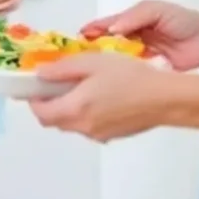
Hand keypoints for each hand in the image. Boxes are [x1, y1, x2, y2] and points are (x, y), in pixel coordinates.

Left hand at [29, 55, 186, 140]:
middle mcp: (82, 127)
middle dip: (50, 105)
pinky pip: (90, 127)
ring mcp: (98, 135)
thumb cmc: (131, 77)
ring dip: (69, 109)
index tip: (35, 87)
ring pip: (72, 124)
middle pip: (54, 121)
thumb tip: (41, 74)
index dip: (33, 100)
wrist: (165, 99)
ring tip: (83, 88)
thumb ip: (63, 69)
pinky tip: (103, 97)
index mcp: (74, 109)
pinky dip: (87, 114)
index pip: (40, 112)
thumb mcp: (94, 62)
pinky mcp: (112, 136)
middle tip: (56, 86)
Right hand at [84, 0, 198, 71]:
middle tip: (76, 65)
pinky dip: (119, 80)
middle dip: (90, 55)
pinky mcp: (147, 73)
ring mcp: (139, 58)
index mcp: (130, 22)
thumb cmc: (185, 20)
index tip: (74, 43)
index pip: (103, 27)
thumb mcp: (157, 10)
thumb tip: (112, 29)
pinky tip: (108, 88)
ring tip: (86, 78)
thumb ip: (134, 17)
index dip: (88, 34)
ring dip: (102, 69)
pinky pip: (129, 76)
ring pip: (114, 64)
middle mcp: (131, 40)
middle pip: (104, 48)